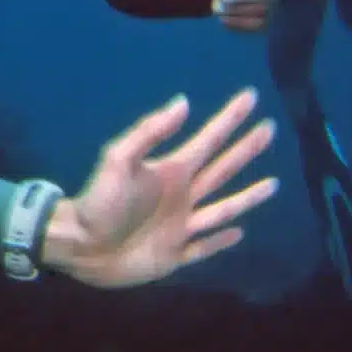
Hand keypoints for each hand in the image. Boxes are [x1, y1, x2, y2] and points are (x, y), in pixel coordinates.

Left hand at [39, 90, 277, 288]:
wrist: (79, 246)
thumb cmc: (98, 202)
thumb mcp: (118, 161)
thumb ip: (148, 133)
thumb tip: (182, 102)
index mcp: (170, 172)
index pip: (208, 140)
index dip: (229, 119)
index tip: (250, 97)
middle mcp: (181, 196)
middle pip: (223, 170)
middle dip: (246, 149)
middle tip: (271, 129)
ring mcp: (181, 226)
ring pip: (223, 208)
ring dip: (247, 197)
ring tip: (273, 184)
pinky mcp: (175, 255)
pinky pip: (205, 247)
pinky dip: (222, 240)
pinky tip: (239, 231)